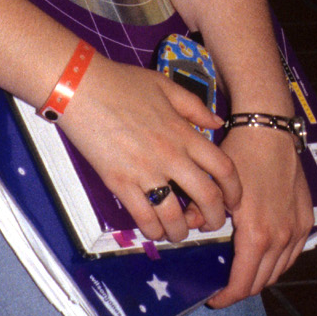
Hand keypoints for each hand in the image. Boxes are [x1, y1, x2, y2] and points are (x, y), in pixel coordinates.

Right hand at [59, 58, 241, 243]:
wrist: (81, 87)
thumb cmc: (122, 82)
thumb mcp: (165, 85)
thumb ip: (194, 106)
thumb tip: (217, 123)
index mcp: (184, 132)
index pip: (223, 168)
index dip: (235, 190)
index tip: (233, 202)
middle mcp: (170, 156)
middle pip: (206, 197)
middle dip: (214, 218)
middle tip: (210, 224)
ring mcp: (145, 171)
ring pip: (174, 215)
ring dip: (181, 231)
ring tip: (179, 233)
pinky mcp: (119, 182)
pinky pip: (142, 216)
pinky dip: (152, 229)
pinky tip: (154, 230)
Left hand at [206, 124, 313, 306]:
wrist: (271, 133)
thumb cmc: (241, 156)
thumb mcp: (215, 185)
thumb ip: (200, 213)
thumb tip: (188, 230)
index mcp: (256, 236)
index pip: (242, 284)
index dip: (226, 297)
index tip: (214, 298)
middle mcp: (280, 239)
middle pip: (260, 282)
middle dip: (241, 288)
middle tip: (223, 284)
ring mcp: (296, 231)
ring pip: (278, 272)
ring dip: (259, 277)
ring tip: (241, 270)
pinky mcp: (306, 221)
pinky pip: (293, 255)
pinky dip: (278, 263)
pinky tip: (265, 256)